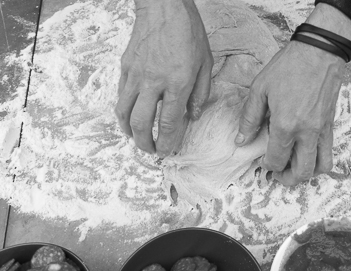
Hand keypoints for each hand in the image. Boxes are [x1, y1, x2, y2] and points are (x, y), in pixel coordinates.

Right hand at [115, 0, 212, 156]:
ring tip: (136, 138)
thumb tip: (193, 116)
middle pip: (141, 124)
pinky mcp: (125, 68)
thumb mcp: (205, 63)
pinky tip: (130, 116)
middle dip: (145, 144)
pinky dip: (124, 112)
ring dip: (129, 132)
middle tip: (151, 150)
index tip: (168, 151)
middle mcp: (154, 82)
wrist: (163, 7)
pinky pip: (120, 96)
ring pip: (124, 113)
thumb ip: (200, 93)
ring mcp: (135, 76)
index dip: (167, 142)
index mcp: (177, 83)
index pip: (169, 123)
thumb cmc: (188, 32)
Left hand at [235, 4, 350, 185]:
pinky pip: (330, 152)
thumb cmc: (288, 67)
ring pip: (321, 167)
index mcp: (286, 125)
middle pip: (301, 172)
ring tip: (294, 168)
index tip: (263, 161)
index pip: (277, 160)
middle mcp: (307, 132)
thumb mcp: (260, 89)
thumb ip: (250, 118)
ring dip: (307, 174)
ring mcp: (322, 130)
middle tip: (278, 175)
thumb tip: (241, 140)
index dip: (268, 166)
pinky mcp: (331, 124)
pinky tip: (307, 153)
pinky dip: (319, 160)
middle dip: (287, 179)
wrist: (319, 51)